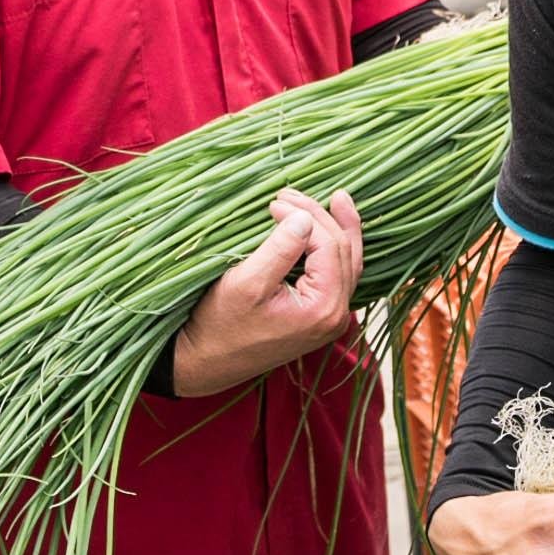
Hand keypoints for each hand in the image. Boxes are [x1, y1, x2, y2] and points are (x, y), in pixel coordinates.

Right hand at [168, 191, 363, 398]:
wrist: (206, 362)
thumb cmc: (220, 325)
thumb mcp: (246, 283)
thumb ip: (280, 250)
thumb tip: (303, 218)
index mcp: (323, 307)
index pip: (328, 246)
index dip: (304, 217)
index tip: (273, 202)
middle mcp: (335, 315)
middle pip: (343, 251)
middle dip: (321, 216)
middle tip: (290, 192)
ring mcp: (329, 317)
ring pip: (347, 262)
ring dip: (337, 229)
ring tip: (334, 199)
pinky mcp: (318, 316)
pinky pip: (337, 275)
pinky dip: (333, 249)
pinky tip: (327, 231)